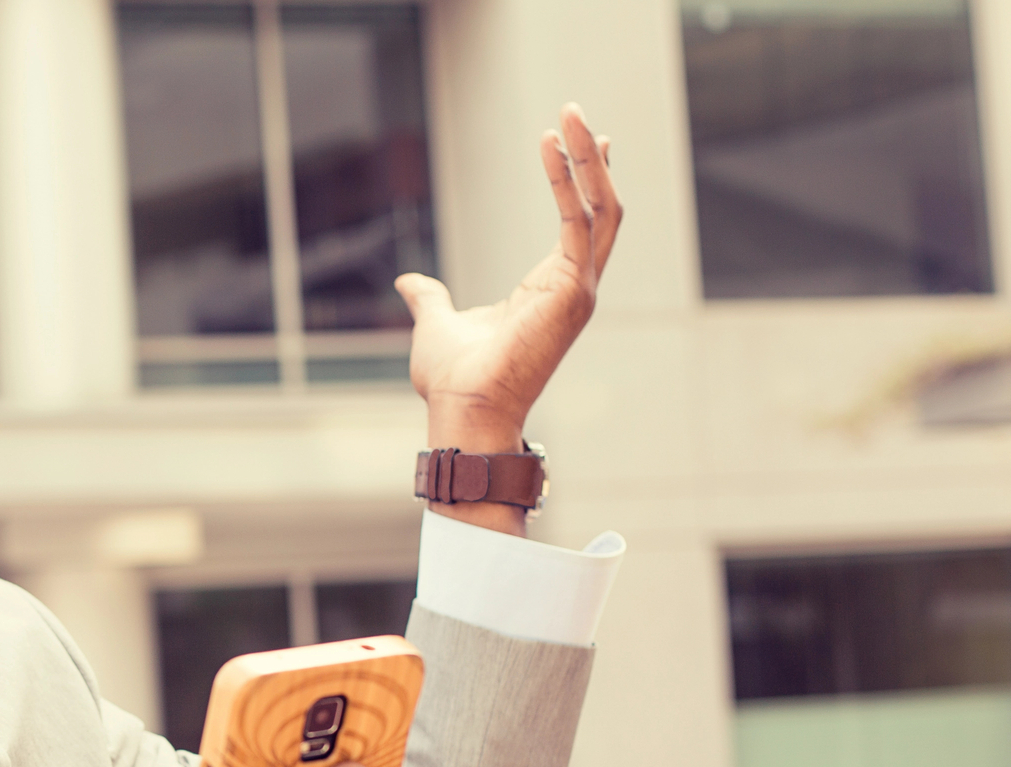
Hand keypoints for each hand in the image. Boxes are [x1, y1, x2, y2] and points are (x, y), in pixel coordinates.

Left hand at [396, 103, 622, 534]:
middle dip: (592, 159)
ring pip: (602, 208)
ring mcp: (579, 290)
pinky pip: (578, 220)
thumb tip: (409, 282)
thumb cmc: (453, 380)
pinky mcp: (572, 290)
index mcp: (551, 293)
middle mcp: (574, 289)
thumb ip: (429, 298)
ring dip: (590, 158)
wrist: (462, 410)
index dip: (582, 182)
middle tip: (577, 111)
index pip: (581, 226)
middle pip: (601, 210)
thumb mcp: (437, 324)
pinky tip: (553, 145)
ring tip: (572, 113)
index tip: (579, 143)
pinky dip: (569, 180)